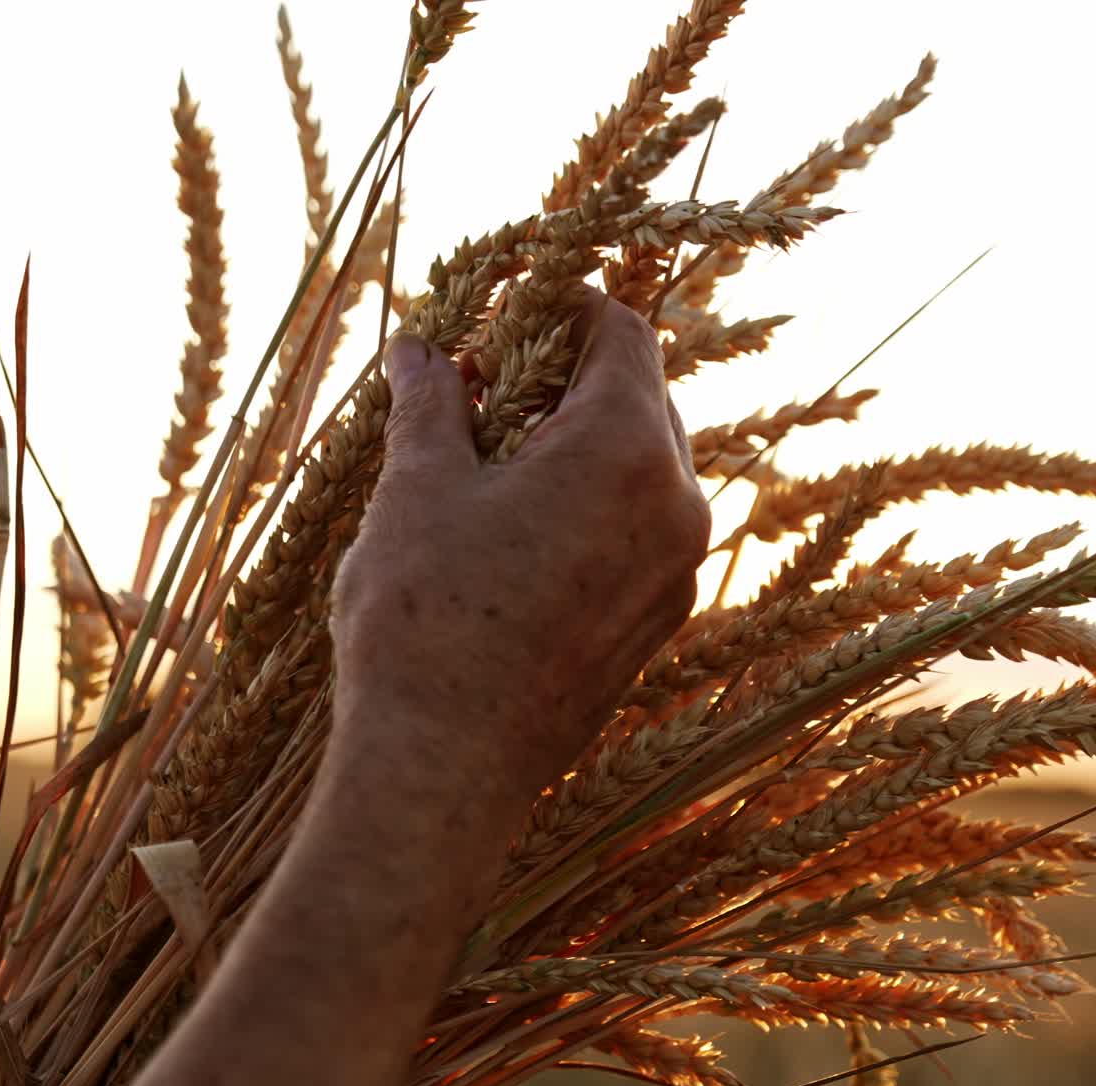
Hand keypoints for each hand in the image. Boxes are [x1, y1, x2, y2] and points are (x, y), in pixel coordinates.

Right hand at [330, 290, 710, 805]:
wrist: (446, 768)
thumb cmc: (424, 620)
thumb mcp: (417, 489)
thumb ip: (431, 404)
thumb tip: (418, 349)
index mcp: (626, 449)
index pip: (623, 333)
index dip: (566, 307)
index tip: (510, 316)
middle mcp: (677, 505)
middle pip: (642, 397)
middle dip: (570, 377)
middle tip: (491, 389)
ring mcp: (678, 571)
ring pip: (646, 467)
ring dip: (582, 443)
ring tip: (500, 461)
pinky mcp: (659, 621)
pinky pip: (643, 530)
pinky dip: (597, 505)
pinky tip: (525, 529)